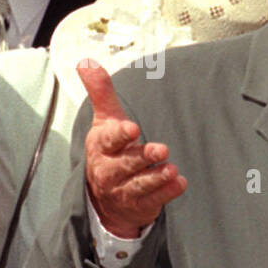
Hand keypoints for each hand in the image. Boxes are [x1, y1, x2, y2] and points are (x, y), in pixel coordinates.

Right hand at [80, 61, 185, 237]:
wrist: (105, 199)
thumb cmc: (110, 151)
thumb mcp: (105, 121)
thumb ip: (101, 93)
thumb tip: (86, 61)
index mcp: (101, 147)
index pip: (108, 140)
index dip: (119, 134)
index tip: (133, 128)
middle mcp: (110, 170)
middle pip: (125, 164)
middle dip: (142, 158)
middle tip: (162, 150)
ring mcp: (124, 190)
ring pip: (139, 185)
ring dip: (156, 178)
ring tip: (172, 169)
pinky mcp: (140, 205)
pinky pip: (153, 200)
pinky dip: (167, 193)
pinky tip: (180, 183)